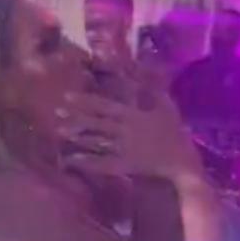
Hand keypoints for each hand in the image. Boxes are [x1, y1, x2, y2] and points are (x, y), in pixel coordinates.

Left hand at [57, 91, 199, 179]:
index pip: (105, 106)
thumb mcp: (167, 107)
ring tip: (61, 132)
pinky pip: (102, 164)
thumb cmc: (175, 133)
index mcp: (134, 116)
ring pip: (96, 142)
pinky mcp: (124, 166)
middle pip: (97, 122)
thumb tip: (145, 74)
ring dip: (78, 137)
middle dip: (76, 116)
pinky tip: (72, 159)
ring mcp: (124, 150)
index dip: (86, 100)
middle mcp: (125, 131)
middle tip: (57, 111)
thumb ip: (154, 91)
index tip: (67, 95)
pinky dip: (86, 162)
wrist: (182, 162)